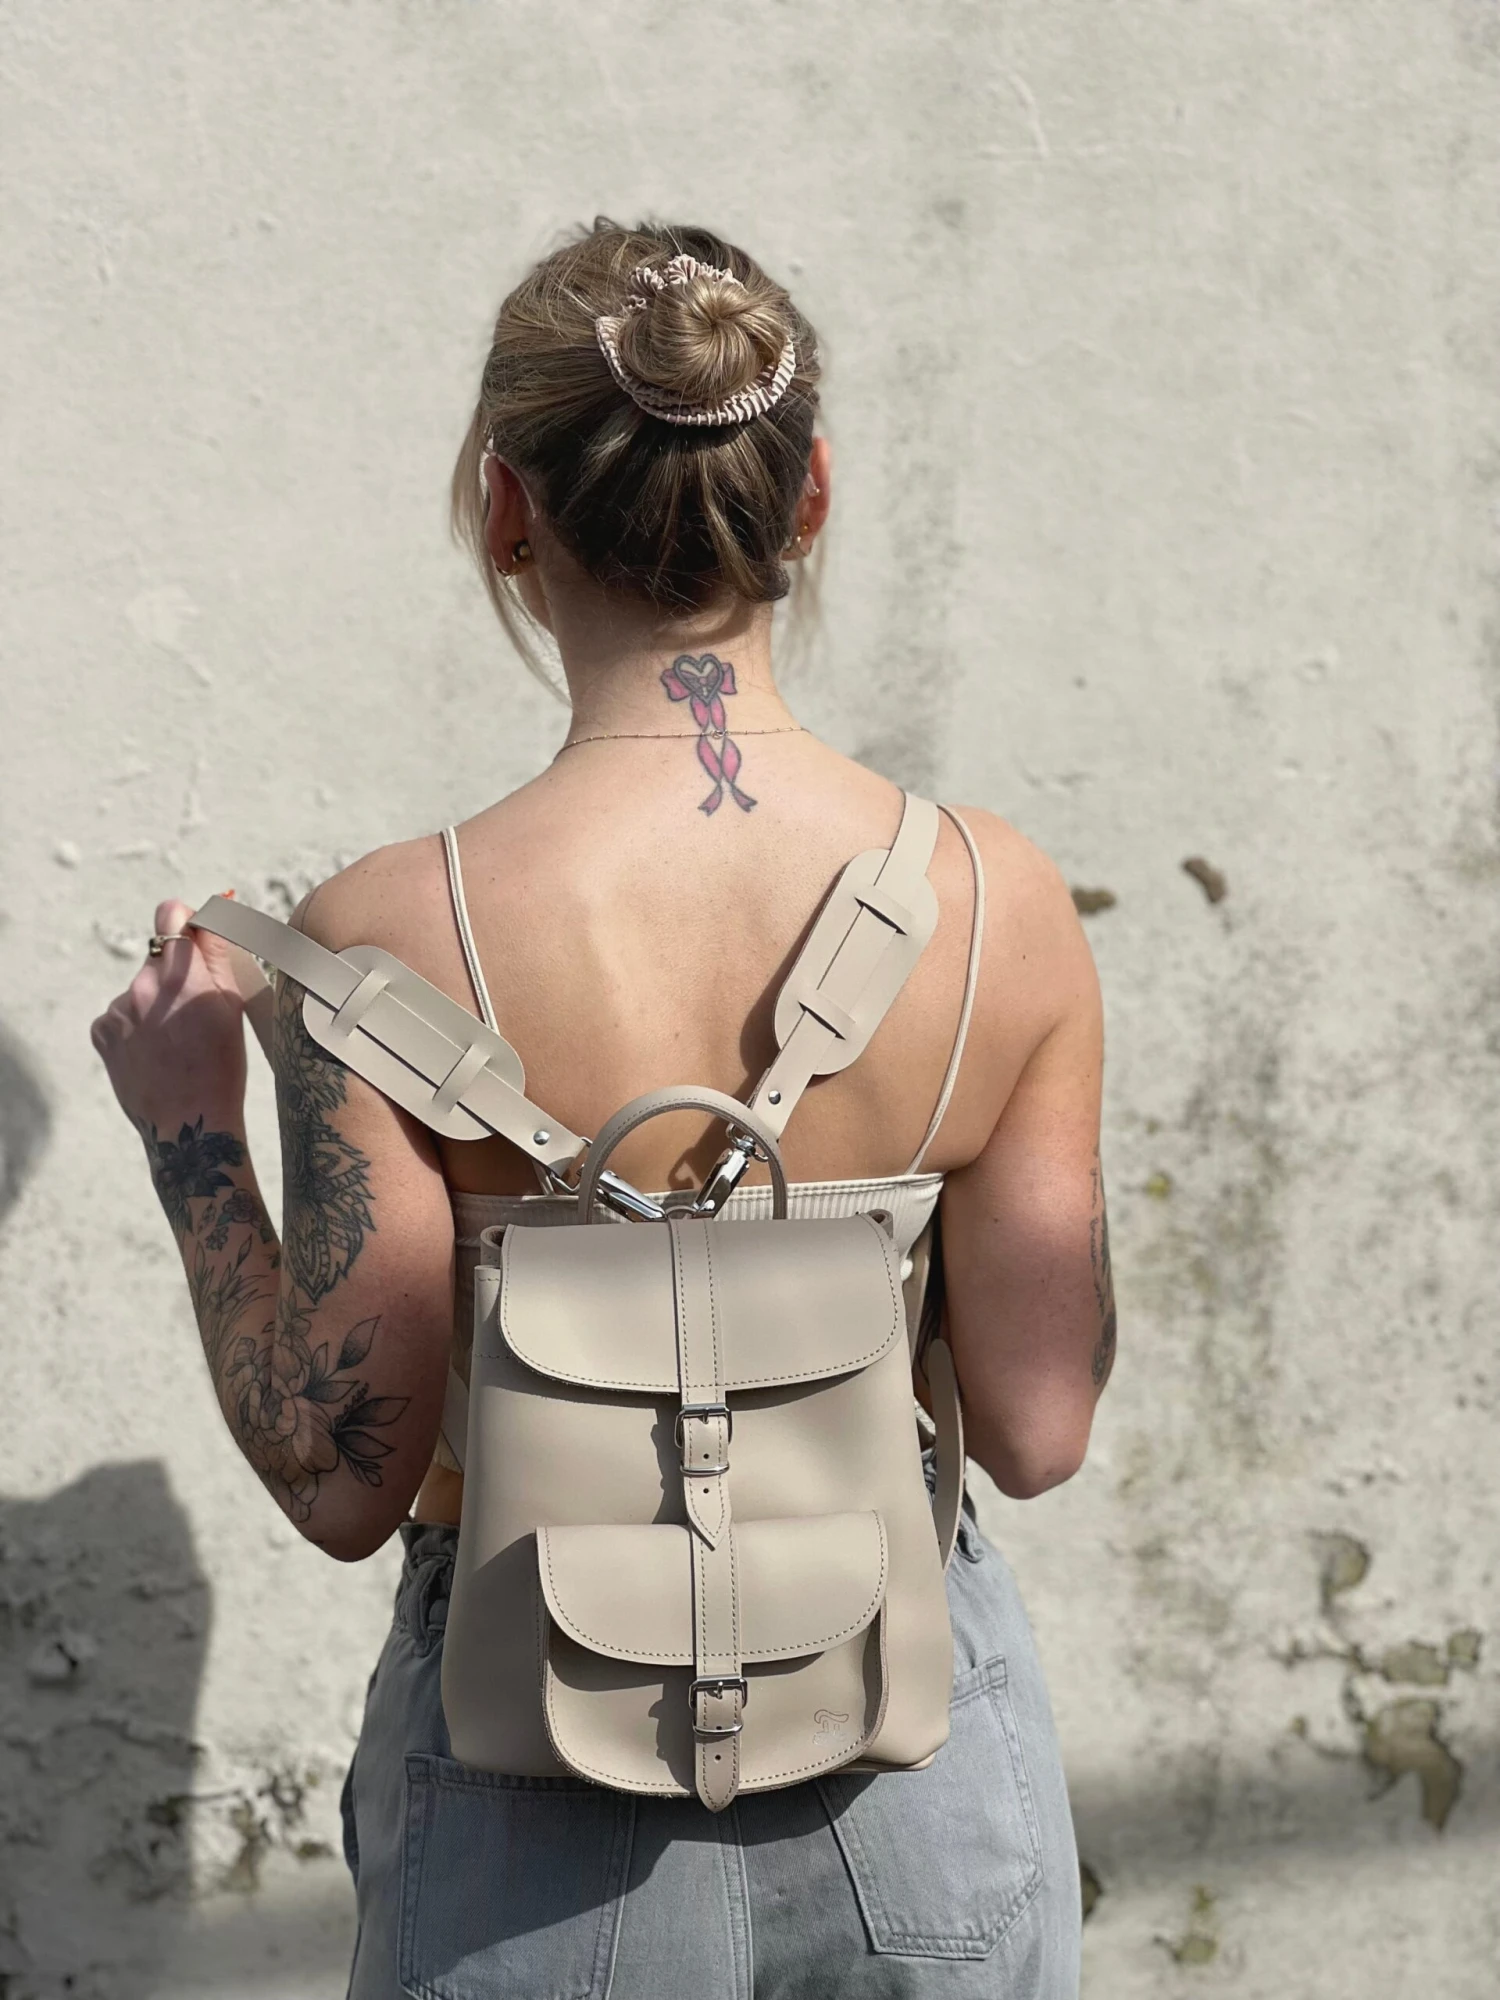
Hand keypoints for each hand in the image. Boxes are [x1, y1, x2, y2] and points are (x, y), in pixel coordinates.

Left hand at [91, 898, 253, 1134]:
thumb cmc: (222, 1065)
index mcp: (183, 973)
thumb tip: (211, 907)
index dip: (184, 925)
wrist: (189, 1123)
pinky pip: (120, 1015)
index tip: (194, 942)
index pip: (171, 915)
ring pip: (140, 990)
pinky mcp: (102, 1032)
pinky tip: (154, 1053)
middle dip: (176, 976)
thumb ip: (218, 949)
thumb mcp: (234, 1003)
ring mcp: (118, 1009)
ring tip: (175, 1042)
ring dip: (155, 1005)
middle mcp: (144, 985)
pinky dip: (135, 1027)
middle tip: (195, 1015)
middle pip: (159, 959)